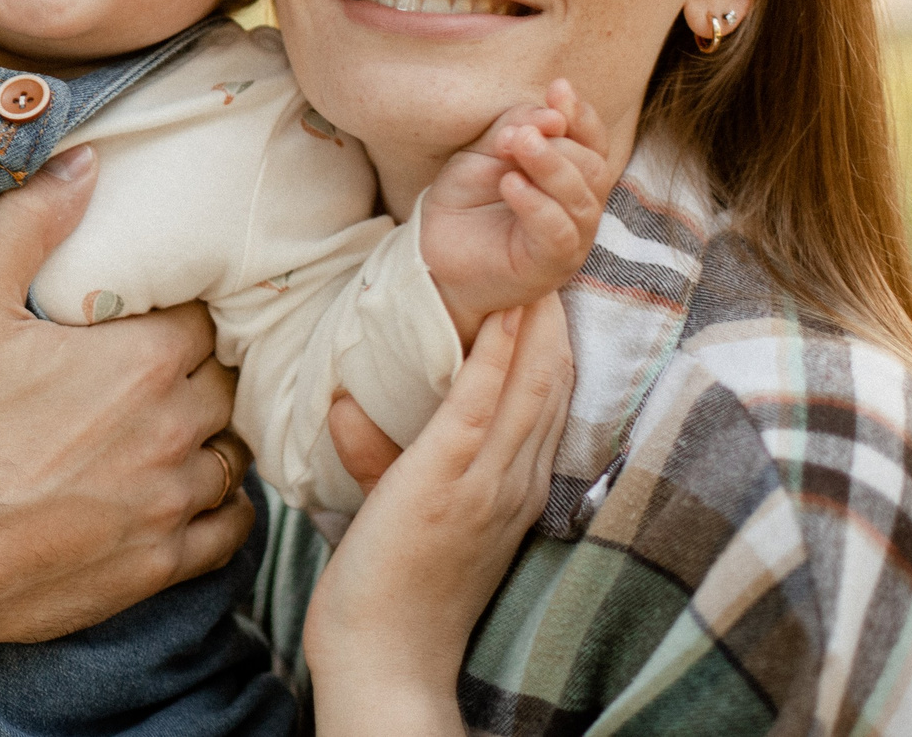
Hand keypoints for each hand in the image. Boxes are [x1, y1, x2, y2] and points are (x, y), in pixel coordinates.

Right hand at [0, 146, 250, 705]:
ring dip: (207, 434)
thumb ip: (28, 221)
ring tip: (167, 424)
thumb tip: (84, 162)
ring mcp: (170, 505)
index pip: (203, 318)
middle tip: (149, 366)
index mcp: (143, 362)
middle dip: (196, 368)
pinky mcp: (156, 566)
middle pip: (224, 382)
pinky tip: (191, 491)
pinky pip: (227, 530)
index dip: (175, 312)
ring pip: (230, 454)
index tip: (143, 317)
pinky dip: (221, 507)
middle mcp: (174, 432)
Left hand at [305, 298, 572, 736]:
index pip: (548, 404)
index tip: (555, 288)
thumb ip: (378, 456)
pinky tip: (512, 309)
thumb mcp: (394, 510)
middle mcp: (515, 482)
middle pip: (553, 384)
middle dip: (561, 315)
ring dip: (540, 318)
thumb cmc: (390, 594)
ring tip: (547, 256)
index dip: (556, 345)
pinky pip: (486, 403)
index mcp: (513, 490)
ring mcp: (488, 481)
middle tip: (564, 250)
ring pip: (532, 384)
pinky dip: (501, 352)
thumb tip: (347, 406)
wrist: (386, 662)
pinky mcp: (450, 479)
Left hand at [419, 79, 610, 343]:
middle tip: (513, 135)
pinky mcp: (551, 265)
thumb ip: (517, 129)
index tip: (557, 88)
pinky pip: (558, 232)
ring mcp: (571, 239)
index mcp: (570, 176)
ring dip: (549, 165)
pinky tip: (510, 184)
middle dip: (556, 143)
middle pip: (592, 167)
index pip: (593, 142)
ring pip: (581, 198)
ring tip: (516, 146)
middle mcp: (579, 207)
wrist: (435, 254)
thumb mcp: (486, 153)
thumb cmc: (466, 202)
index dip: (581, 115)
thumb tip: (553, 115)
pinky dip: (536, 204)